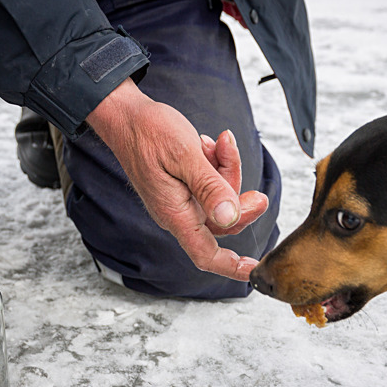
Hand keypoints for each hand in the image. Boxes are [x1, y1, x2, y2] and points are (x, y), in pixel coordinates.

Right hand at [86, 78, 267, 280]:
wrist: (126, 115)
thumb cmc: (149, 132)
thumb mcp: (185, 155)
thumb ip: (209, 187)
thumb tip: (230, 217)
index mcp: (175, 213)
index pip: (205, 254)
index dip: (231, 267)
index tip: (254, 272)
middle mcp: (178, 212)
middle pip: (223, 222)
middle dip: (242, 203)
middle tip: (259, 193)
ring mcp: (181, 199)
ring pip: (221, 198)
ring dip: (228, 171)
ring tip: (220, 144)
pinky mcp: (184, 186)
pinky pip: (212, 183)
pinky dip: (218, 164)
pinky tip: (211, 144)